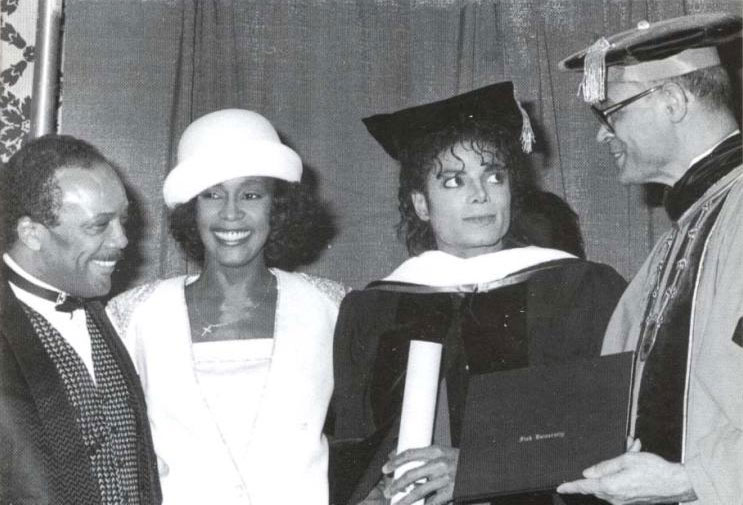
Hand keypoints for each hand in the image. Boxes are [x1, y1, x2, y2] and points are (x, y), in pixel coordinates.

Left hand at [381, 445, 458, 504]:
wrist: (481, 467)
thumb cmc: (458, 460)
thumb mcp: (442, 453)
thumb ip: (423, 457)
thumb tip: (397, 458)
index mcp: (436, 451)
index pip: (410, 454)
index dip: (395, 461)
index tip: (385, 468)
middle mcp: (439, 464)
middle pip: (411, 474)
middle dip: (396, 484)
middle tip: (388, 491)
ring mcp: (445, 478)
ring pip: (419, 490)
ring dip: (405, 499)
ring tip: (396, 504)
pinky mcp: (452, 491)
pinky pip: (433, 501)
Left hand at [556, 441, 696, 503]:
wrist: (677, 484)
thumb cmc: (654, 470)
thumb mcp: (626, 460)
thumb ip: (604, 467)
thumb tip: (587, 473)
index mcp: (611, 486)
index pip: (585, 486)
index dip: (571, 486)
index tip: (560, 487)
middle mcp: (615, 497)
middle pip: (598, 483)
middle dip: (603, 468)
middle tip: (623, 450)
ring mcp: (624, 500)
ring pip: (610, 482)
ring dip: (617, 468)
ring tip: (633, 449)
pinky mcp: (631, 500)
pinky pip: (620, 485)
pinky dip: (624, 473)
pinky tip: (636, 458)